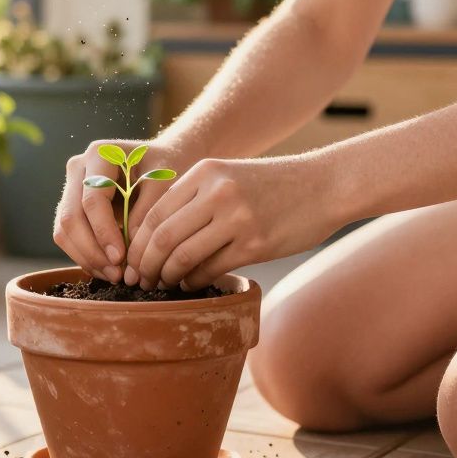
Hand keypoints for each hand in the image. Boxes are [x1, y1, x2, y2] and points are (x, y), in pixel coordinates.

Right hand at [53, 139, 192, 281]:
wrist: (165, 159)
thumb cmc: (169, 167)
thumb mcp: (165, 185)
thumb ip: (146, 214)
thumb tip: (128, 254)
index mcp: (99, 155)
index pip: (92, 200)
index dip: (104, 232)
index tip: (121, 258)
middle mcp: (78, 169)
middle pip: (70, 217)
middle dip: (92, 251)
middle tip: (117, 275)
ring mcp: (71, 188)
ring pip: (63, 230)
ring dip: (86, 258)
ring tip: (115, 276)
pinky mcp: (72, 207)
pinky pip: (68, 237)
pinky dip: (85, 257)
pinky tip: (108, 270)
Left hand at [126, 155, 336, 290]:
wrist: (326, 185)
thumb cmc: (273, 185)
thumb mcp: (228, 176)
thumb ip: (194, 199)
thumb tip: (155, 238)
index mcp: (204, 172)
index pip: (154, 212)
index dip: (136, 242)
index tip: (130, 261)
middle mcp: (217, 193)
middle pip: (162, 236)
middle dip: (144, 264)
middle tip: (139, 281)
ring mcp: (237, 219)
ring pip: (182, 256)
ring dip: (166, 276)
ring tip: (162, 285)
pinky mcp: (255, 243)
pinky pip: (211, 269)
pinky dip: (194, 281)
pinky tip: (190, 284)